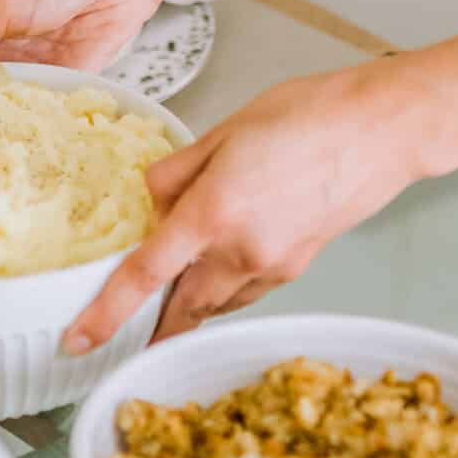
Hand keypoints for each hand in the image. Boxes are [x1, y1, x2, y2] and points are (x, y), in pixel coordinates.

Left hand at [63, 63, 437, 353]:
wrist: (380, 129)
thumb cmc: (308, 116)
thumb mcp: (224, 130)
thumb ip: (176, 171)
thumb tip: (151, 200)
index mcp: (212, 213)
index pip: (143, 277)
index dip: (105, 315)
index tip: (78, 341)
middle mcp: (241, 250)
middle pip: (180, 308)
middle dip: (149, 328)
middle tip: (121, 336)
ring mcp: (273, 265)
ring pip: (215, 305)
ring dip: (188, 309)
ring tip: (167, 303)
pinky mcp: (297, 266)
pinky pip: (246, 292)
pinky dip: (224, 290)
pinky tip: (218, 272)